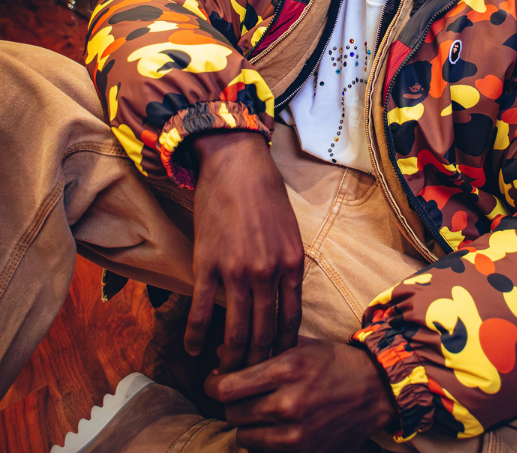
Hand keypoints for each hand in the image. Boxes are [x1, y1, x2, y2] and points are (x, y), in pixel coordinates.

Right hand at [184, 130, 303, 371]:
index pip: (290, 321)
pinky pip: (199, 310)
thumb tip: (283, 302)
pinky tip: (192, 351)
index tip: (276, 366)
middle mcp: (267, 273)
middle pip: (263, 333)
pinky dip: (194, 336)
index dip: (282, 349)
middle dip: (256, 363)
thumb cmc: (266, 197)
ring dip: (228, 358)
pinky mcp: (207, 265)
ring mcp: (236, 271)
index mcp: (292, 264)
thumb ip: (288, 267)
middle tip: (248, 381)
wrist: (237, 167)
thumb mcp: (290, 232)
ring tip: (223, 374)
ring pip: (234, 330)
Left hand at [205, 340, 397, 451]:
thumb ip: (262, 349)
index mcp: (287, 369)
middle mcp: (288, 403)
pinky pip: (265, 451)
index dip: (214, 384)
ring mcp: (296, 433)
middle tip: (241, 395)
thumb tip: (219, 352)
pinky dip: (264, 440)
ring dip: (247, 423)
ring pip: (244, 436)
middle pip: (231, 412)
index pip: (227, 387)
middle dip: (232, 402)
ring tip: (260, 411)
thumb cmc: (336, 362)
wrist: (376, 389)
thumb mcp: (301, 345)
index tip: (216, 380)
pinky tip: (275, 426)